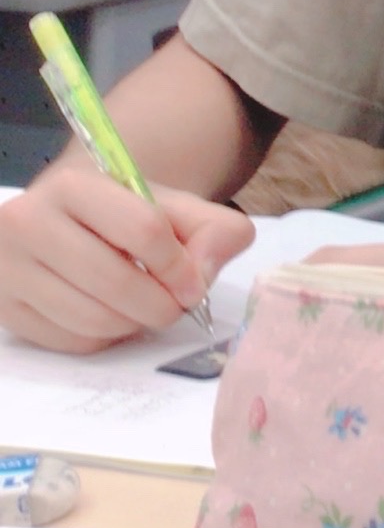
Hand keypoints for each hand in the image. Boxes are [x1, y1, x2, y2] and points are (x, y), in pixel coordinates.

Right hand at [0, 170, 251, 351]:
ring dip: (135, 324)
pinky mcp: (3, 309)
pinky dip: (106, 338)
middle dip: (161, 305)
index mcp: (74, 186)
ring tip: (146, 308)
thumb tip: (199, 277)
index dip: (179, 266)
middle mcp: (27, 221)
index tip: (193, 283)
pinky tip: (113, 314)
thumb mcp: (182, 209)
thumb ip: (217, 232)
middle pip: (115, 282)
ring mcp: (7, 268)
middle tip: (176, 307)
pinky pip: (71, 341)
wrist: (75, 222)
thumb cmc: (129, 217)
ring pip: (92, 319)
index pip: (143, 229)